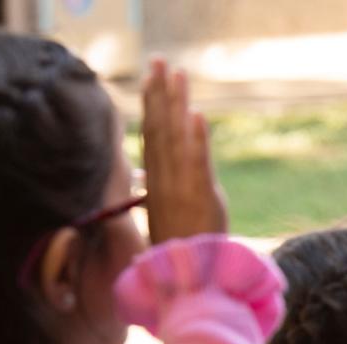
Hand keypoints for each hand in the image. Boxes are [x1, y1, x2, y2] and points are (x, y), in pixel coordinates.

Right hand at [141, 58, 226, 243]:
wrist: (189, 280)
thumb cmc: (180, 248)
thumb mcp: (165, 213)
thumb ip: (158, 188)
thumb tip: (145, 173)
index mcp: (156, 183)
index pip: (151, 136)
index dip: (150, 106)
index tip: (150, 78)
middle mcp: (164, 181)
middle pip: (159, 129)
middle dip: (159, 93)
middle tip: (159, 60)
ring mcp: (182, 188)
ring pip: (176, 139)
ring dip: (177, 104)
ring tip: (177, 74)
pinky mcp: (201, 198)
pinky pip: (197, 164)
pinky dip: (197, 140)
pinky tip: (197, 115)